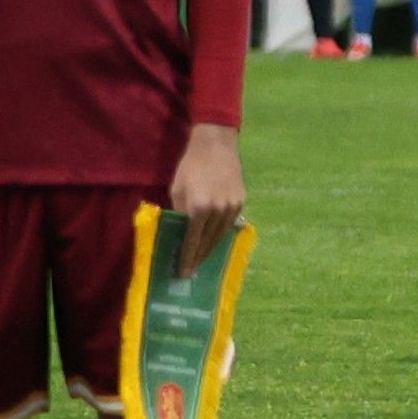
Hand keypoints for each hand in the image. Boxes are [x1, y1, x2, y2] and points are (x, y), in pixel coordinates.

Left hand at [160, 123, 245, 266]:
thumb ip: (179, 212)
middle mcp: (218, 211)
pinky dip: (220, 234)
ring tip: (201, 259)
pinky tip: (213, 240)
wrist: (215, 146)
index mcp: (199, 208)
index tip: (182, 272)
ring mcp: (232, 207)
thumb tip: (179, 231)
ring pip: (221, 235)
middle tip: (191, 270)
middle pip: (208, 242)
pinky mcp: (241, 201)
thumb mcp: (177, 190)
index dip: (187, 259)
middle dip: (198, 258)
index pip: (192, 241)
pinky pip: (229, 224)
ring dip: (210, 248)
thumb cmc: (190, 167)